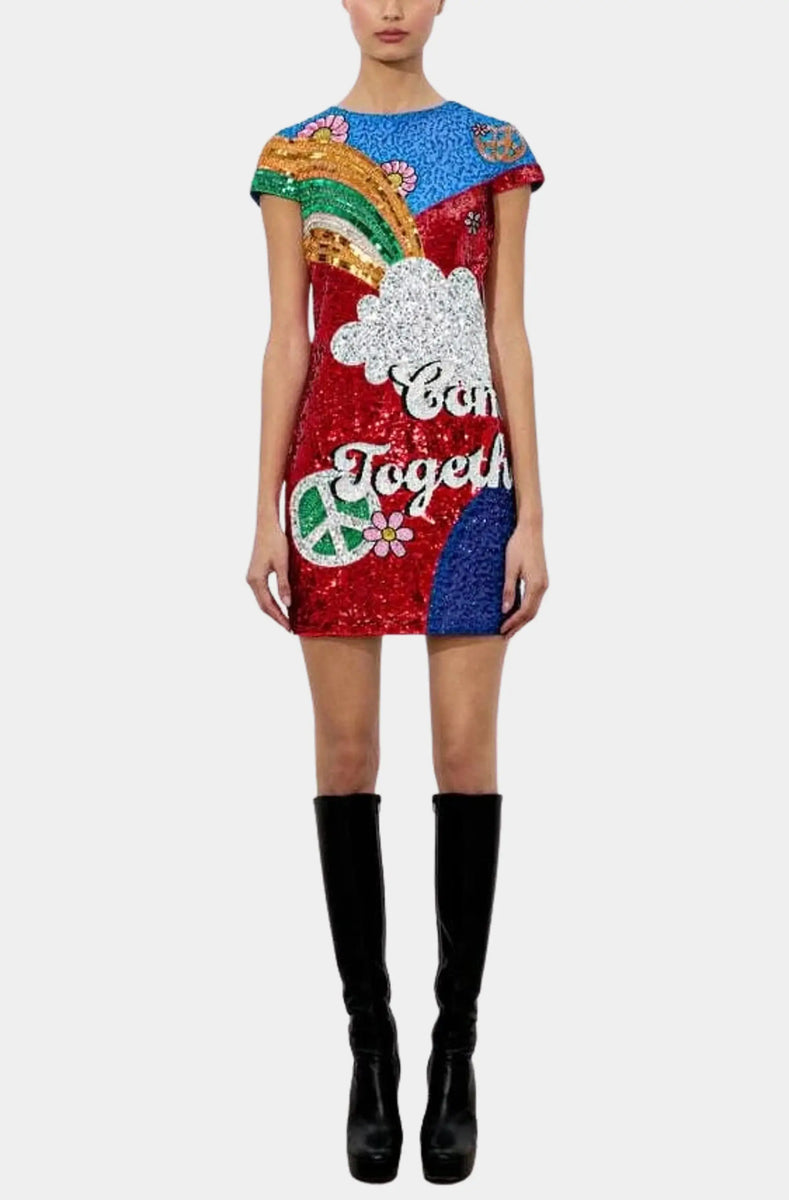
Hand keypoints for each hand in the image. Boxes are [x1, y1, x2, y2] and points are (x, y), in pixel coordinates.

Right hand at [246, 524, 291, 631]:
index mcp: (256, 580)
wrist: (267, 525)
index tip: (289, 627)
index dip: (279, 617)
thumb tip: (287, 605)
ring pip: (263, 599)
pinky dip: (272, 600)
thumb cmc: (275, 542)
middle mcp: (251, 580)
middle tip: (289, 627)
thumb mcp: (283, 564)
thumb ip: (284, 585)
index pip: (268, 605)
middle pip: (263, 605)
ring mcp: (252, 576)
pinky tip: (282, 604)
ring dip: (274, 610)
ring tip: (287, 619)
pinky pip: (263, 592)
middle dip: (276, 617)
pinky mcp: (256, 572)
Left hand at [500, 523, 548, 638]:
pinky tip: (516, 612)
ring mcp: (544, 583)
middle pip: (531, 613)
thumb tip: (505, 610)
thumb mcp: (509, 568)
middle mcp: (543, 586)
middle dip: (518, 625)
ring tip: (509, 627)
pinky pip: (534, 600)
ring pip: (534, 608)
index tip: (501, 630)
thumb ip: (508, 590)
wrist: (530, 530)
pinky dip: (525, 609)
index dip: (513, 623)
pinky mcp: (541, 579)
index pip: (525, 611)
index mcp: (536, 585)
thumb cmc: (518, 546)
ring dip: (522, 619)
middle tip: (505, 635)